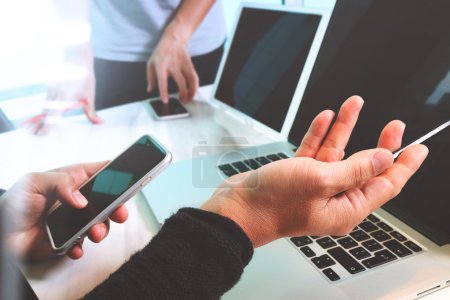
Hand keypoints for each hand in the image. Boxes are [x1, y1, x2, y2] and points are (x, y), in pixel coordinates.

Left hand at [0, 162, 127, 260]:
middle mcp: (79, 198)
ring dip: (102, 229)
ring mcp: (77, 219)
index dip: (118, 173)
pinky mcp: (70, 238)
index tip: (129, 180)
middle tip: (118, 213)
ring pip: (101, 223)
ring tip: (94, 233)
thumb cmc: (14, 202)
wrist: (0, 233)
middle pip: (110, 200)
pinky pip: (84, 243)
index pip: (102, 171)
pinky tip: (76, 246)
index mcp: (74, 179)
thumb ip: (61, 183)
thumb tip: (82, 199)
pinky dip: (82, 246)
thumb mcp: (34, 182)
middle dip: (118, 207)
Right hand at [29, 68, 101, 134]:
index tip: (42, 133)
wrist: (75, 57)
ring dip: (37, 119)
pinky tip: (37, 120)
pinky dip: (41, 112)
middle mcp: (54, 95)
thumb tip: (99, 122)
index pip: (54, 114)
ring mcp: (50, 92)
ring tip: (31, 131)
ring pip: (43, 108)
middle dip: (38, 125)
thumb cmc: (83, 76)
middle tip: (33, 135)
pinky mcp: (50, 90)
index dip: (47, 124)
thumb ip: (91, 111)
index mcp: (64, 96)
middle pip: (44, 113)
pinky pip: (45, 104)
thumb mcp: (89, 95)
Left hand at [147, 30, 198, 103]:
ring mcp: (182, 64)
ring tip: (190, 98)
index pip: (162, 80)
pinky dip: (196, 85)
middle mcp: (172, 65)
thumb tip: (150, 89)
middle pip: (180, 81)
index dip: (164, 91)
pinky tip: (194, 90)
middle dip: (183, 93)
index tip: (165, 100)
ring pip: (190, 79)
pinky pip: (194, 76)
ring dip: (191, 90)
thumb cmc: (161, 52)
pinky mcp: (189, 64)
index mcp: (161, 65)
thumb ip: (150, 77)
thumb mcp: (151, 63)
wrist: (173, 38)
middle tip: (182, 101)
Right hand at [202, 96, 427, 246]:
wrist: (238, 208)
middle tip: (394, 125)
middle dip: (379, 144)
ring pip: (338, 154)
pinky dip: (320, 135)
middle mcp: (334, 199)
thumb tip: (384, 158)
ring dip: (345, 129)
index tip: (419, 148)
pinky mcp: (298, 176)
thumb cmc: (274, 203)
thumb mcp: (322, 180)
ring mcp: (315, 187)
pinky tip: (325, 118)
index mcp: (346, 208)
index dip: (405, 165)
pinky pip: (315, 153)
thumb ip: (356, 169)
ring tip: (353, 105)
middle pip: (365, 167)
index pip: (386, 185)